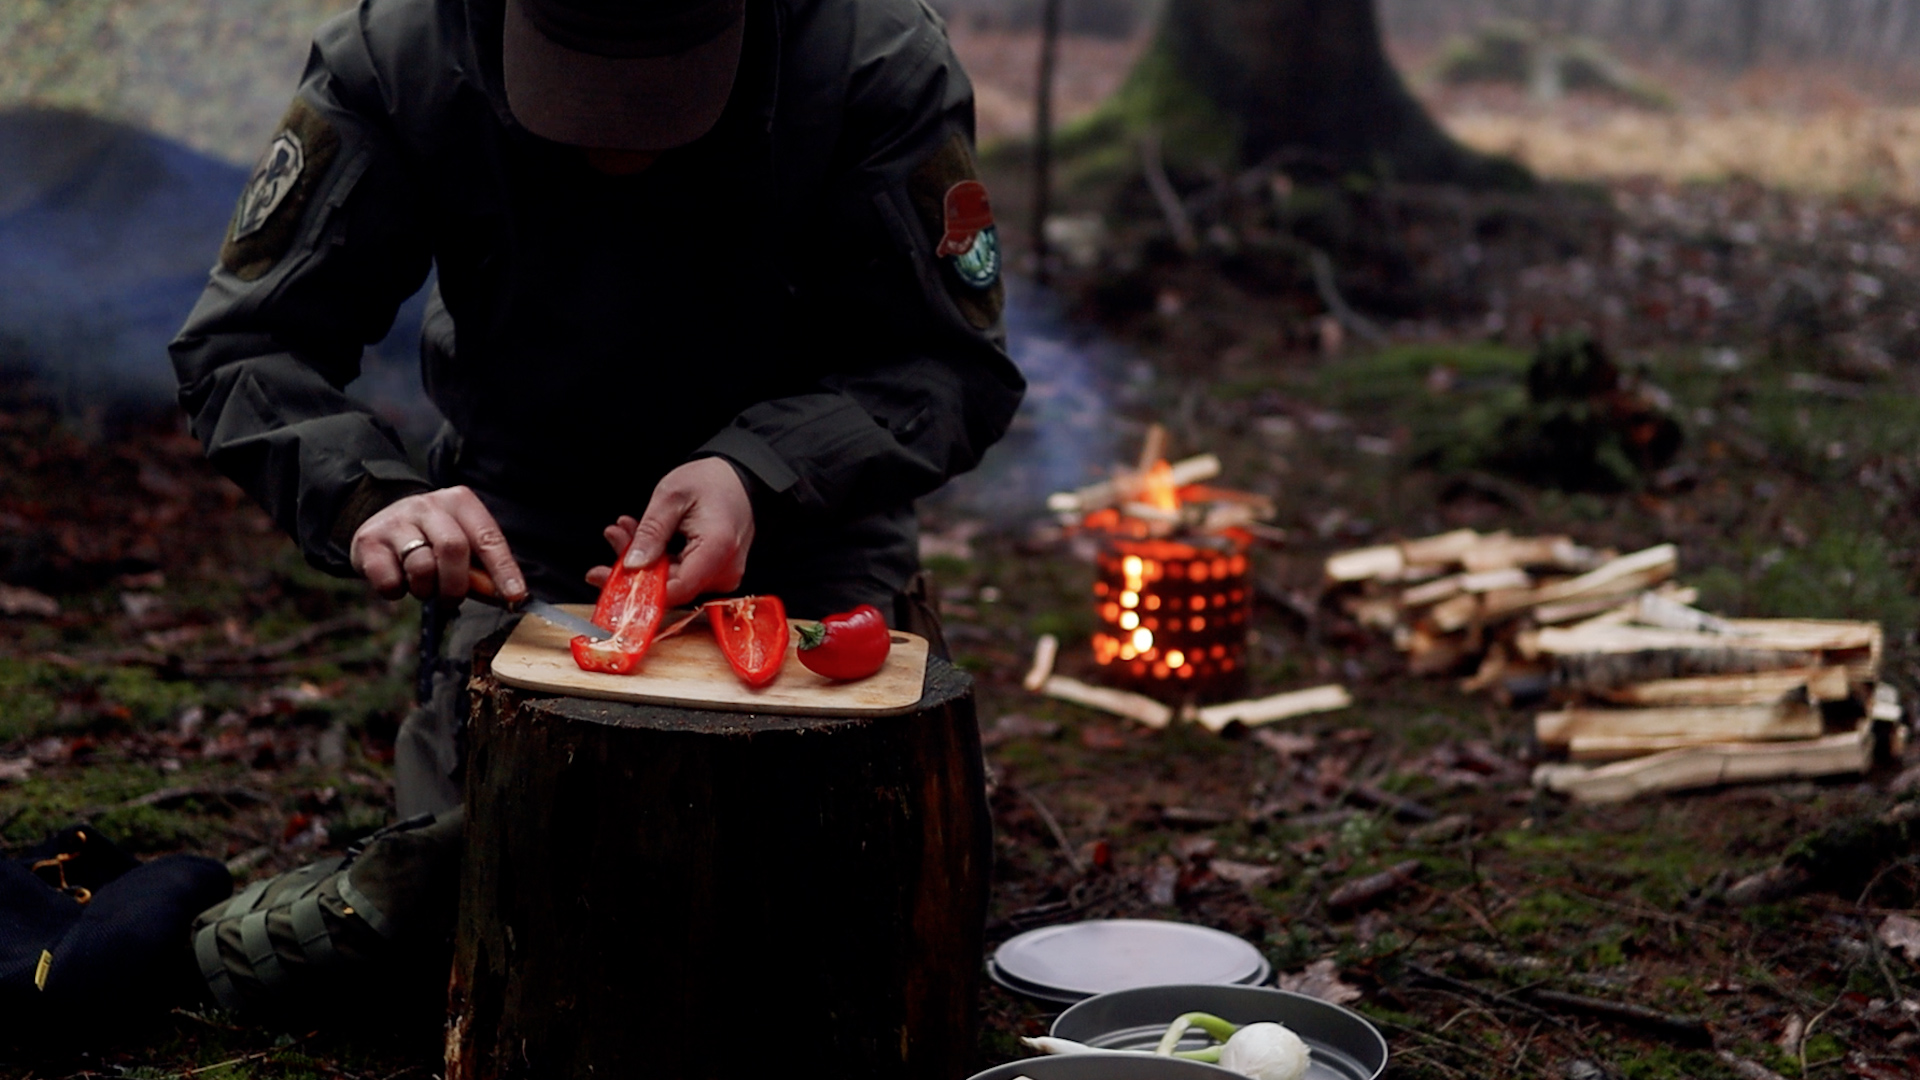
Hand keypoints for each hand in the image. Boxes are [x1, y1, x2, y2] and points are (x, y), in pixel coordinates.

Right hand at [350, 486, 526, 603]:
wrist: (381, 523)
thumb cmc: (432, 540)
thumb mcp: (461, 543)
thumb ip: (482, 568)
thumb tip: (509, 597)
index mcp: (460, 503)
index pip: (488, 538)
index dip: (503, 570)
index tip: (514, 597)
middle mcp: (428, 505)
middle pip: (453, 548)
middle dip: (457, 585)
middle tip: (452, 599)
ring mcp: (396, 520)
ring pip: (421, 566)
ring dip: (426, 590)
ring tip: (423, 586)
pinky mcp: (369, 541)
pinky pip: (390, 580)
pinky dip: (397, 591)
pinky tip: (398, 580)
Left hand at [586, 458, 753, 606]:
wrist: (741, 478)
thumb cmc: (713, 481)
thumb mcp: (671, 497)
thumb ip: (651, 533)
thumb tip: (632, 565)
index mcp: (717, 550)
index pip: (675, 589)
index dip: (638, 587)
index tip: (607, 574)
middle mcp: (725, 570)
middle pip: (669, 586)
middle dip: (634, 565)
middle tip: (614, 537)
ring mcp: (722, 575)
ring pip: (671, 581)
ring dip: (644, 560)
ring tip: (626, 530)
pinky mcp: (716, 574)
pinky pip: (681, 575)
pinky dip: (658, 559)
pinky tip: (643, 538)